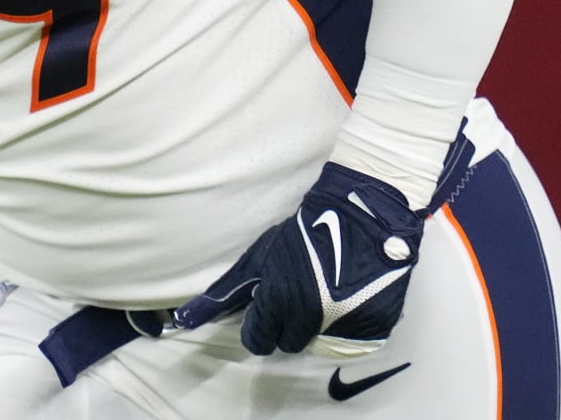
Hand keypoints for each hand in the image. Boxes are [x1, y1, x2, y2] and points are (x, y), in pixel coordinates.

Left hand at [172, 162, 423, 357]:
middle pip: (288, 344)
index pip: (257, 341)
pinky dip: (348, 326)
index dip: (260, 325)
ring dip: (318, 328)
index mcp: (278, 300)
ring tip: (325, 295)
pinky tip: (348, 299)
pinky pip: (351, 341)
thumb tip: (186, 319)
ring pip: (319, 345)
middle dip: (289, 325)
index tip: (268, 310)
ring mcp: (345, 325)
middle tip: (299, 295)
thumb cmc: (304, 232)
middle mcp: (311, 317)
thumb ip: (227, 292)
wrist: (363, 215)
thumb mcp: (260, 257)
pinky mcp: (374, 327)